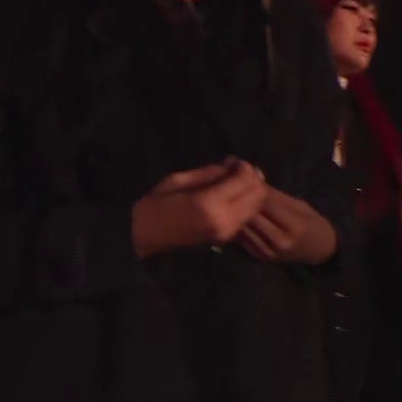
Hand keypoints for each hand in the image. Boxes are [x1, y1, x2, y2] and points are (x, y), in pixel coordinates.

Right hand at [131, 159, 267, 256]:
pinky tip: (231, 196)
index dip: (244, 166)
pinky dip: (246, 202)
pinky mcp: (228, 238)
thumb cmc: (153, 208)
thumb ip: (208, 173)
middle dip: (251, 178)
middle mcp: (225, 220)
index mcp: (209, 204)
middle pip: (258, 193)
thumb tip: (232, 167)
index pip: (245, 180)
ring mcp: (229, 232)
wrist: (143, 241)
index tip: (232, 161)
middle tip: (235, 170)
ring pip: (257, 205)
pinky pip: (248, 215)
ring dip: (251, 191)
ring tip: (232, 182)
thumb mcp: (176, 181)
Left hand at [239, 188, 338, 265]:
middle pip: (252, 217)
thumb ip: (277, 197)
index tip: (247, 181)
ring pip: (244, 230)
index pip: (266, 205)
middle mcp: (280, 241)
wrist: (320, 250)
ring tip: (234, 204)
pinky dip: (240, 229)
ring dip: (237, 216)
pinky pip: (243, 241)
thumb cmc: (313, 224)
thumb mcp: (301, 206)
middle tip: (236, 191)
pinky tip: (239, 221)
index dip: (254, 191)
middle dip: (242, 202)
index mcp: (295, 226)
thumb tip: (254, 182)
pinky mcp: (262, 258)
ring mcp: (270, 252)